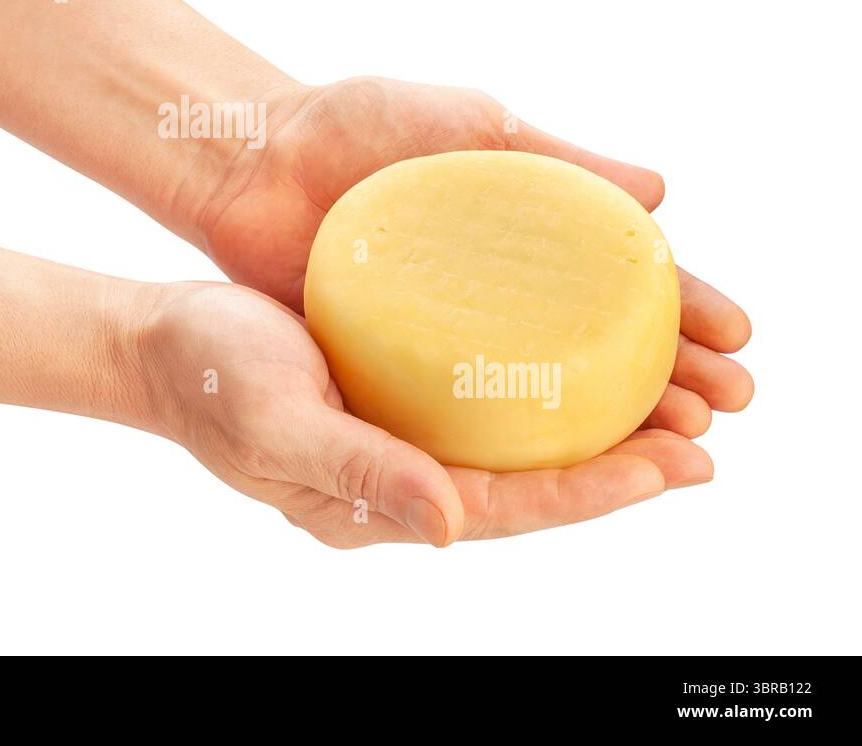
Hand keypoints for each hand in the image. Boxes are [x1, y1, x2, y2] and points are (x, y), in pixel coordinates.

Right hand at [140, 282, 714, 545]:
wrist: (162, 339)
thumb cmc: (207, 379)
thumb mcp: (275, 423)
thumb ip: (359, 473)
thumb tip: (453, 526)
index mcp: (381, 501)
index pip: (509, 508)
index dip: (595, 493)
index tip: (674, 468)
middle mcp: (404, 475)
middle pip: (531, 481)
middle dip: (619, 465)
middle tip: (704, 435)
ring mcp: (401, 432)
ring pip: (515, 438)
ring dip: (591, 421)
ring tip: (668, 397)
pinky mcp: (395, 387)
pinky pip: (481, 392)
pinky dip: (537, 378)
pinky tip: (575, 349)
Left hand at [193, 77, 753, 439]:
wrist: (249, 157)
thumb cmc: (352, 124)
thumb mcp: (465, 125)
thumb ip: (555, 158)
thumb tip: (664, 189)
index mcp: (518, 229)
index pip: (616, 275)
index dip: (681, 305)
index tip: (736, 335)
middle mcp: (490, 290)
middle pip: (594, 341)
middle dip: (668, 373)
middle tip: (723, 405)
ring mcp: (443, 335)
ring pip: (541, 388)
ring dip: (612, 416)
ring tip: (674, 439)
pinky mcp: (390, 367)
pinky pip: (462, 412)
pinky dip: (517, 437)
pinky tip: (566, 461)